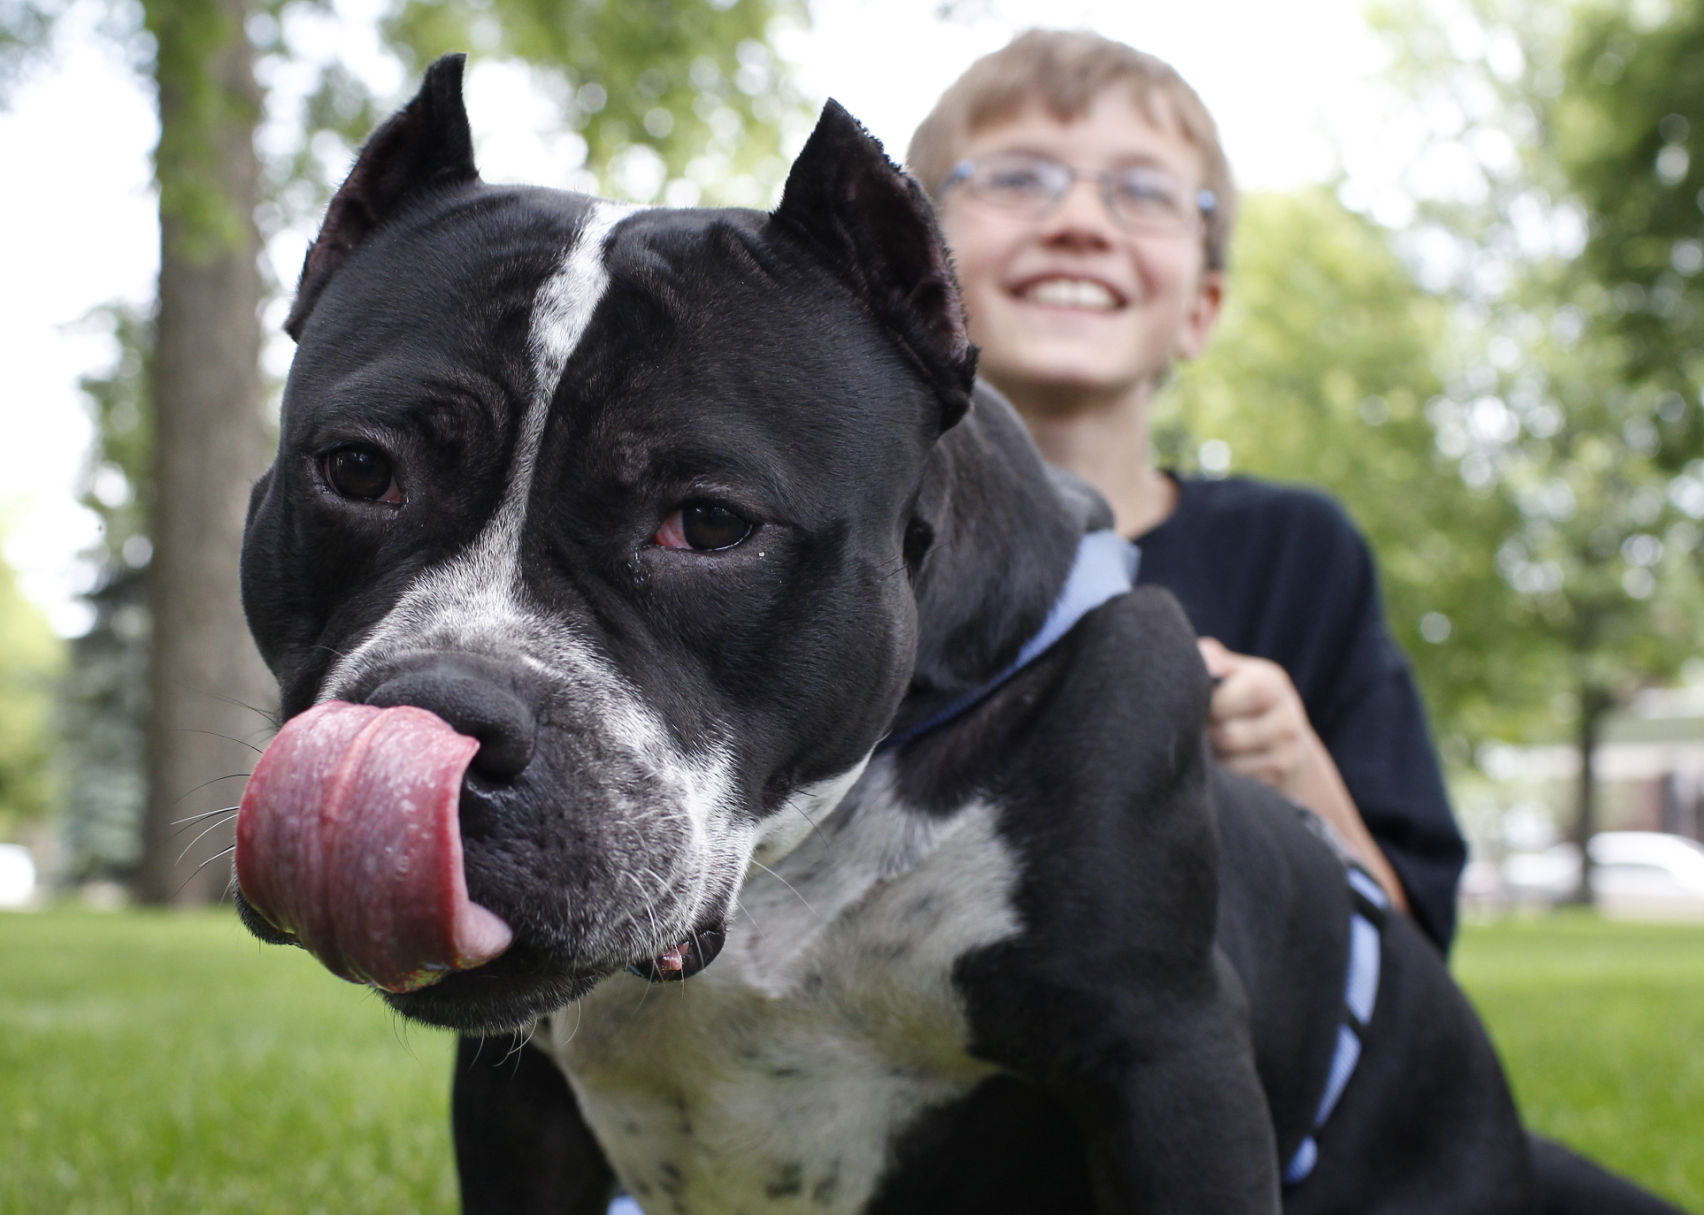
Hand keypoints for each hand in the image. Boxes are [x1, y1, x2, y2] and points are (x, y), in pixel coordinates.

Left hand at [1197, 637, 1410, 912]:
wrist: (1285, 742)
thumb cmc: (1240, 699)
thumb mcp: (1233, 673)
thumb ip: (1212, 661)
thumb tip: (1201, 657)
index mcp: (1270, 682)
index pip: (1225, 698)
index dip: (1200, 709)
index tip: (1186, 709)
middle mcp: (1287, 719)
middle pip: (1226, 737)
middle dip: (1202, 737)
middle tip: (1188, 733)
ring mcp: (1288, 755)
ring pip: (1230, 764)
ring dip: (1209, 760)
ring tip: (1203, 748)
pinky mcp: (1279, 781)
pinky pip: (1239, 784)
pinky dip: (1223, 778)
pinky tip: (1219, 766)